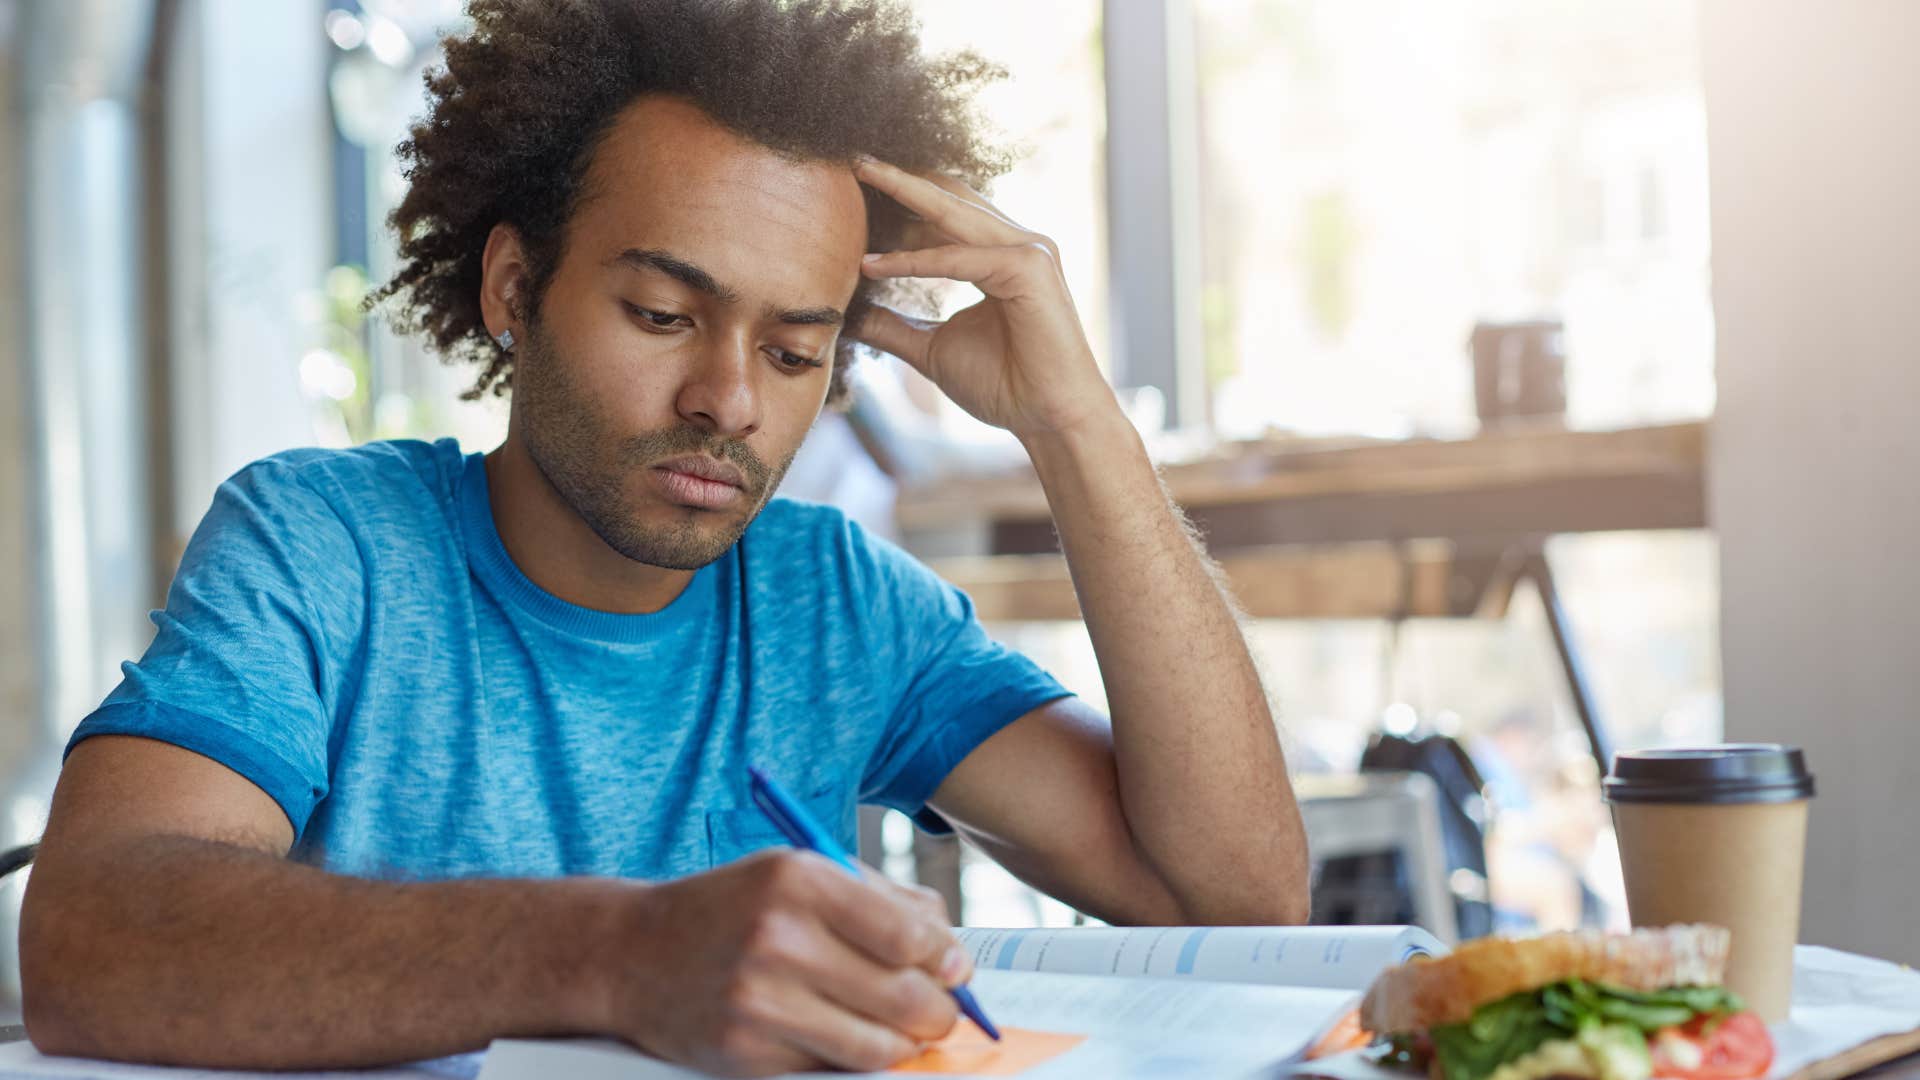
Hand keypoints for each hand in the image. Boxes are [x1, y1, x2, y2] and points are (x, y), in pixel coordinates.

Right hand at [600, 850, 972, 1076]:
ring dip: (904, 1044)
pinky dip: (850, 1058)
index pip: (909, 934)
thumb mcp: (798, 871)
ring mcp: (759, 1002)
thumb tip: (950, 946)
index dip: (946, 958)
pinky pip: (831, 1069)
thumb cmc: (731, 908)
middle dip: (939, 1011)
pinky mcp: (745, 1054)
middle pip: (903, 996)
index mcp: (799, 879)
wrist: (632, 953)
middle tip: (942, 1010)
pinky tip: (841, 1034)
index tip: (954, 968)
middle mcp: (778, 938)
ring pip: (877, 1046)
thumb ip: (880, 897)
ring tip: (902, 1029)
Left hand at [852, 157, 1118, 440]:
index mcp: (1002, 256)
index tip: (857, 189)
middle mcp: (1019, 244)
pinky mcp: (1029, 268)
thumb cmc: (1004, 387)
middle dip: (900, 177)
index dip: (904, 198)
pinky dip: (914, 260)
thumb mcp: (933, 349)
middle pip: (950, 196)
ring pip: (954, 212)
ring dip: (904, 192)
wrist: (1048, 420)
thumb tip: (852, 315)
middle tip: (854, 159)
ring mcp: (1029, 251)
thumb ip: (896, 327)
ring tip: (861, 173)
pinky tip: (873, 264)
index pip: (947, 212)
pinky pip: (958, 258)